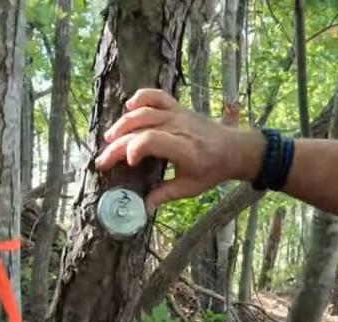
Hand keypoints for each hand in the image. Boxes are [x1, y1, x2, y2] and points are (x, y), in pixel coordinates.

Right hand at [94, 89, 263, 211]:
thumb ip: (164, 195)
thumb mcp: (190, 187)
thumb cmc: (212, 170)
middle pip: (141, 127)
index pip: (152, 140)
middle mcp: (180, 127)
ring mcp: (179, 114)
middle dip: (118, 144)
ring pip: (144, 111)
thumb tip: (141, 208)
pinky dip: (141, 98)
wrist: (234, 149)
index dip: (134, 148)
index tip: (127, 163)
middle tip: (103, 160)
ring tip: (109, 139)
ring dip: (123, 124)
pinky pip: (157, 96)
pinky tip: (128, 107)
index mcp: (185, 149)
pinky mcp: (178, 107)